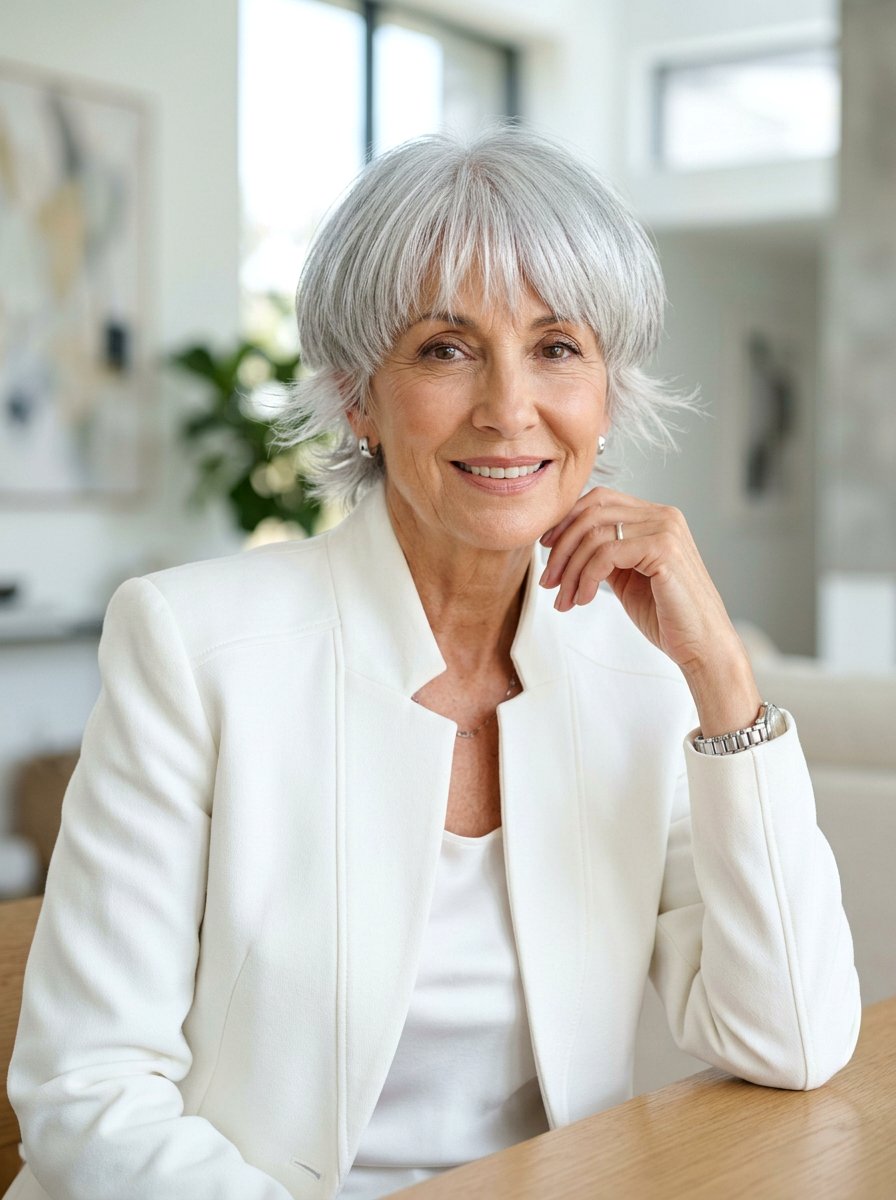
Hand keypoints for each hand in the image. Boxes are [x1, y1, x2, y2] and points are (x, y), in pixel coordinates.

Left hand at [539, 487, 761, 734]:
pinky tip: (585, 600)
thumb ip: (605, 553)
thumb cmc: (666, 615)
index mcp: (655, 516)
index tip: (546, 550)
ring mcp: (666, 529)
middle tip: (549, 581)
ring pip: (595, 535)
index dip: (566, 522)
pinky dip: (587, 578)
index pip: (599, 500)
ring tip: (565, 599)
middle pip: (592, 513)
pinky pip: (606, 554)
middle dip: (561, 547)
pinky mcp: (664, 550)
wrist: (702, 646)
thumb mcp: (626, 576)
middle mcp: (663, 515)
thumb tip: (563, 544)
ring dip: (571, 570)